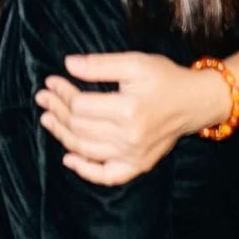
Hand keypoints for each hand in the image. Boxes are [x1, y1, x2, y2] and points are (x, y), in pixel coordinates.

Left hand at [37, 51, 229, 184]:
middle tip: (43, 97)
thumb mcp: (135, 63)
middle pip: (79, 127)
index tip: (50, 81)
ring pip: (86, 150)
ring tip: (47, 119)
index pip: (81, 105)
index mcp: (129, 110)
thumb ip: (100, 64)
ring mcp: (134, 156)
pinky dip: (85, 170)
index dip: (61, 93)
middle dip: (57, 110)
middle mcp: (130, 138)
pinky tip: (69, 158)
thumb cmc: (165, 79)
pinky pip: (106, 176)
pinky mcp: (138, 166)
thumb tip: (68, 65)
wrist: (196, 102)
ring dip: (62, 135)